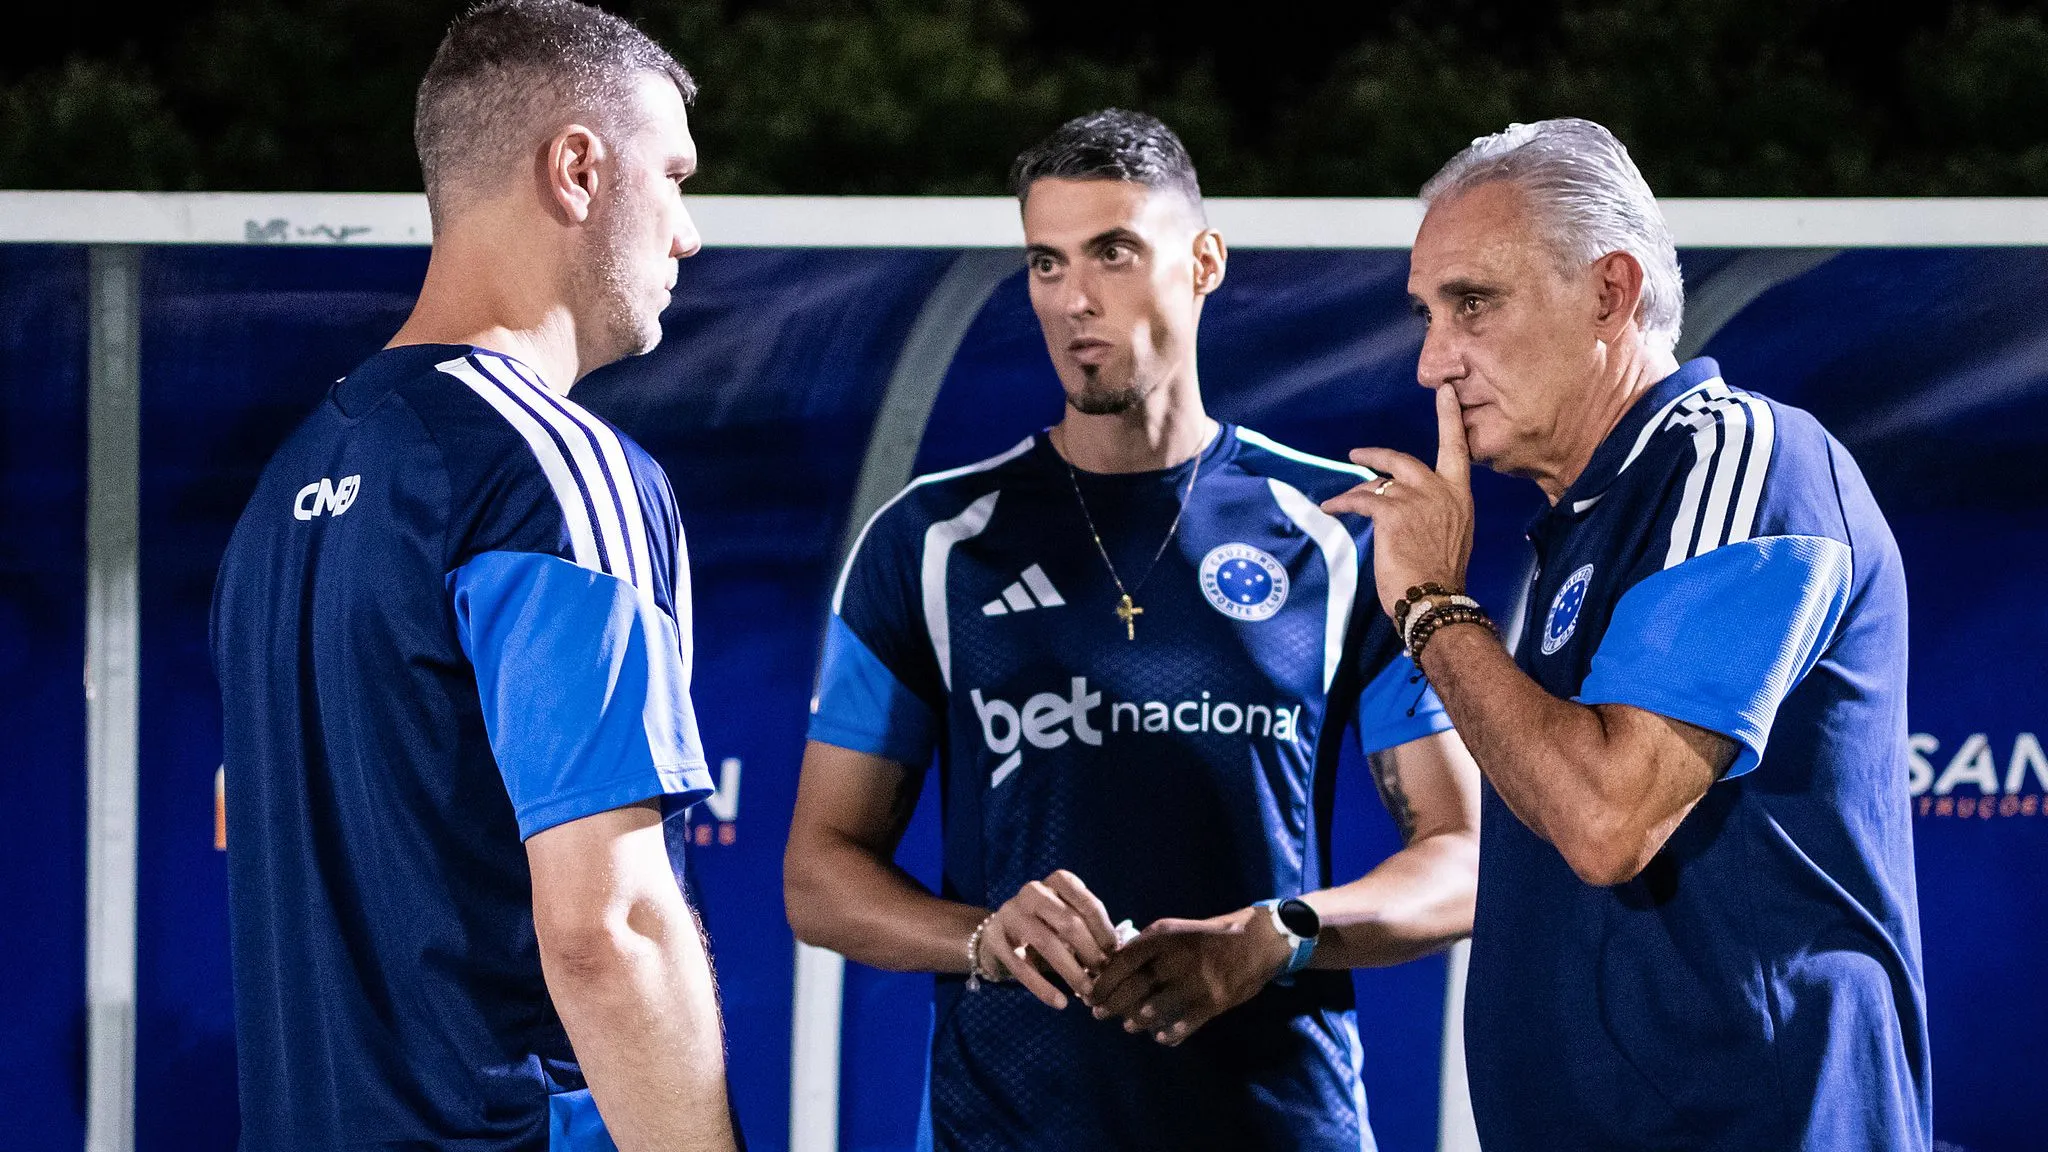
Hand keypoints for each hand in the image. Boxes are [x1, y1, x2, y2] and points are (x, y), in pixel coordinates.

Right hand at [979, 870, 1120, 1010]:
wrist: (996, 936)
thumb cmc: (1044, 927)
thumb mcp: (1067, 921)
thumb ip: (1089, 931)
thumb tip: (1119, 953)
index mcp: (1056, 882)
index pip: (1088, 904)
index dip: (1105, 932)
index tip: (1115, 955)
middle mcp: (1032, 892)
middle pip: (1068, 922)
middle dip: (1090, 952)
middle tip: (1103, 975)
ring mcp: (1010, 914)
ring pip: (1046, 942)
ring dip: (1071, 970)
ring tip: (1087, 991)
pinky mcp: (994, 939)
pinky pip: (1021, 966)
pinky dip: (1043, 987)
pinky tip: (1061, 1002)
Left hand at [1085, 907, 1292, 1045]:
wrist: (1257, 940)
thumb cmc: (1208, 936)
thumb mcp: (1175, 930)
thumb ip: (1147, 945)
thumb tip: (1112, 965)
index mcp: (1164, 936)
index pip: (1124, 960)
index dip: (1104, 980)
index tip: (1090, 993)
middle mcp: (1177, 957)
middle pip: (1135, 986)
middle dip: (1113, 1002)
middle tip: (1099, 1014)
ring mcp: (1196, 981)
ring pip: (1157, 1007)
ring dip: (1138, 1020)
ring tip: (1128, 1026)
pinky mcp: (1215, 1000)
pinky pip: (1186, 1023)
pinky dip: (1171, 1034)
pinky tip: (1161, 1039)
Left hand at [1320, 384, 1475, 620]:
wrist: (1434, 598)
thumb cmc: (1442, 576)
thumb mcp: (1452, 535)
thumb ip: (1437, 512)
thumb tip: (1414, 507)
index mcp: (1459, 496)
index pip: (1457, 449)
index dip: (1449, 418)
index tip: (1445, 391)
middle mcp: (1439, 491)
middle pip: (1404, 459)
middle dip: (1377, 454)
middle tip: (1357, 453)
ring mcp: (1415, 499)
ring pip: (1376, 485)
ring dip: (1356, 492)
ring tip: (1340, 501)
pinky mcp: (1391, 512)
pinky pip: (1359, 500)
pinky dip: (1342, 502)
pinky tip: (1330, 507)